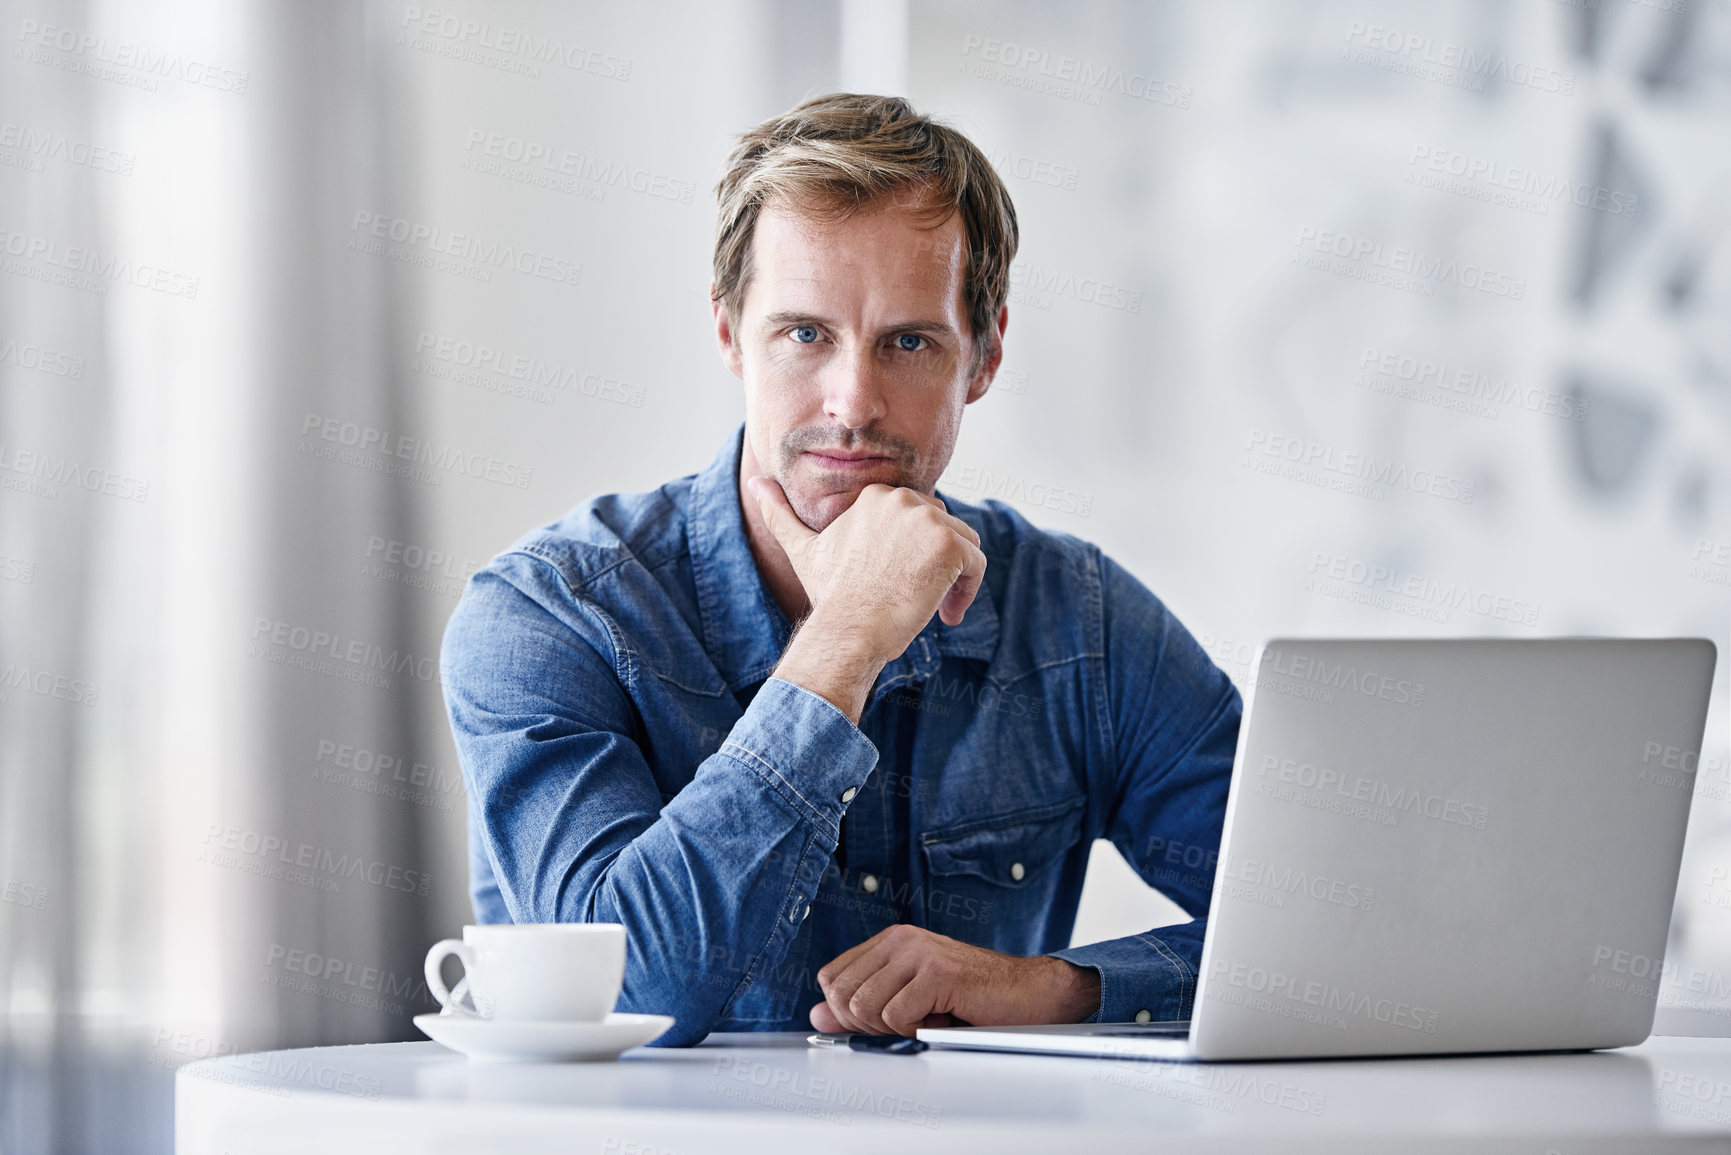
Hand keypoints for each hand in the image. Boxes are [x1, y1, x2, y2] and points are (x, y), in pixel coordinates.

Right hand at [748, 478, 986, 719]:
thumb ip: (780, 513)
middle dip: (938, 565)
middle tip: (920, 601)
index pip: (918, 519)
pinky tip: (947, 615)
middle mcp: (903, 499)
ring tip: (936, 610)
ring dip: (956, 579)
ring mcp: (928, 521)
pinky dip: (969, 590)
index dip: (915, 554)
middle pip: (944, 528)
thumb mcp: (802, 549)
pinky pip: (977, 563)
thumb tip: (756, 483)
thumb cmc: (830, 597)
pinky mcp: (950, 546)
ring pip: (964, 545)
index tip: (899, 585)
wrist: (848, 630)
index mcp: (876, 495)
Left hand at [808, 924, 1100, 1036]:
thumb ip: (862, 1005)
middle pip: (841, 994)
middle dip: (867, 1023)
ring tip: (926, 1019)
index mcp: (891, 940)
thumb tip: (817, 1016)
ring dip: (893, 1028)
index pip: (830, 977)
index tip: (881, 1020)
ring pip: (864, 1006)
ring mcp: (919, 952)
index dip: (847, 1010)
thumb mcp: (909, 1000)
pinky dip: (915, 1031)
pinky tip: (941, 1019)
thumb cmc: (976, 999)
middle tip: (906, 1023)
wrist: (1031, 994)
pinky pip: (896, 1017)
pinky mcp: (937, 973)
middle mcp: (901, 939)